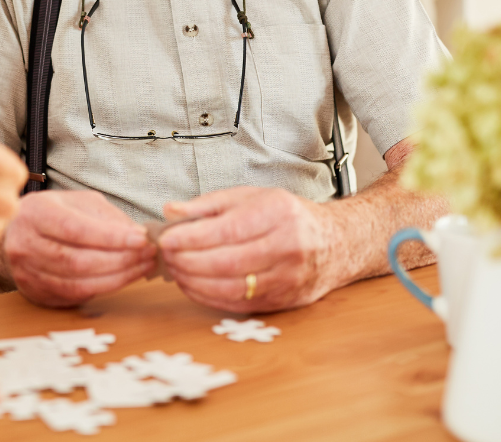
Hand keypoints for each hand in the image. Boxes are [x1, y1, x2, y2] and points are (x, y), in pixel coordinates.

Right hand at [3, 189, 154, 307]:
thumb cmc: (51, 214)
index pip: (76, 229)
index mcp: (35, 214)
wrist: (13, 234)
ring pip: (78, 283)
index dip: (111, 237)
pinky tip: (124, 278)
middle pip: (78, 260)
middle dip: (120, 259)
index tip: (142, 238)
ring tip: (142, 266)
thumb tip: (138, 235)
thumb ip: (106, 216)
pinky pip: (76, 296)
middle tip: (148, 254)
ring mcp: (28, 273)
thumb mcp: (76, 202)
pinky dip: (105, 288)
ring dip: (118, 277)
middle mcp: (26, 244)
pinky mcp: (36, 293)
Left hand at [159, 187, 337, 312]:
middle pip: (227, 262)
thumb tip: (171, 212)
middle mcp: (287, 247)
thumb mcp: (250, 197)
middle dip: (188, 261)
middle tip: (166, 256)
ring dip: (195, 282)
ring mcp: (288, 278)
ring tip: (175, 270)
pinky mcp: (283, 301)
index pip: (228, 230)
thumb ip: (208, 205)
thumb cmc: (287, 216)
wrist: (335, 243)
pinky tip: (193, 286)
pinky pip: (239, 304)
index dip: (192, 238)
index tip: (166, 239)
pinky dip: (209, 297)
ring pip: (232, 287)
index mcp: (278, 213)